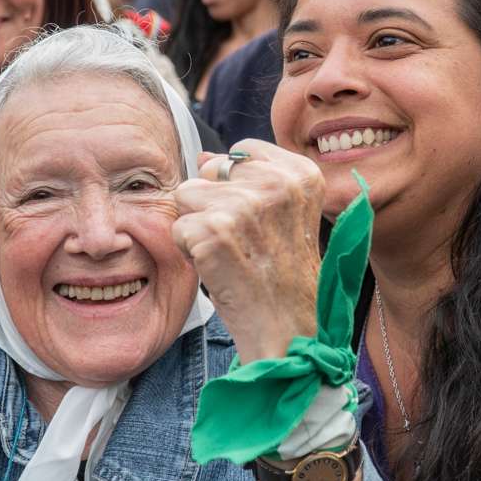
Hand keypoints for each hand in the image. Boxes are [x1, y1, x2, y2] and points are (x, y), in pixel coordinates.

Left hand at [171, 140, 323, 362]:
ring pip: (188, 195)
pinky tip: (218, 268)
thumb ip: (251, 179)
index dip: (238, 185)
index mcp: (302, 174)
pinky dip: (189, 251)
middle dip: (215, 203)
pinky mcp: (214, 231)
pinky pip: (178, 227)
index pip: (243, 151)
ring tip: (229, 253)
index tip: (257, 220)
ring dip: (198, 226)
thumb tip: (203, 157)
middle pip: (212, 170)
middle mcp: (277, 183)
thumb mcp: (286, 216)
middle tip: (243, 242)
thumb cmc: (284, 277)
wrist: (286, 329)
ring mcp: (245, 205)